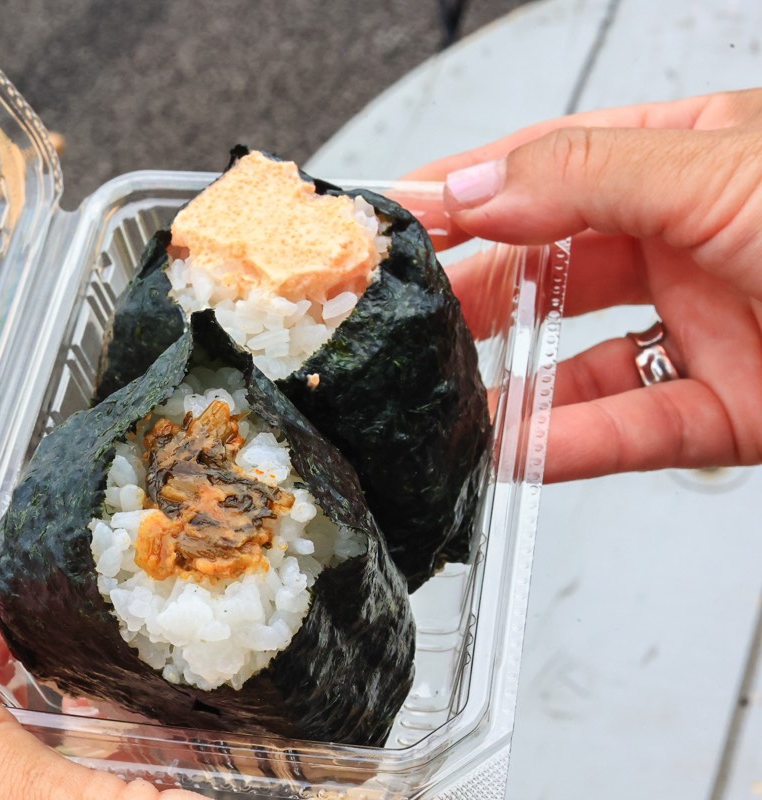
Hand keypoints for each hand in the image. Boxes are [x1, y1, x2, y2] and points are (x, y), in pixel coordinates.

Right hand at [406, 89, 761, 481]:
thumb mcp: (722, 170)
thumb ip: (582, 176)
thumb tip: (470, 184)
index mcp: (691, 155)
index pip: (548, 165)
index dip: (465, 190)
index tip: (394, 218)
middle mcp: (693, 238)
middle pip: (552, 267)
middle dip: (475, 293)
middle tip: (402, 318)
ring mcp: (711, 324)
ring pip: (584, 359)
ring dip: (511, 384)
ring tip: (442, 399)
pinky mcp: (734, 408)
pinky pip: (635, 427)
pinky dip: (572, 442)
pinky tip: (516, 448)